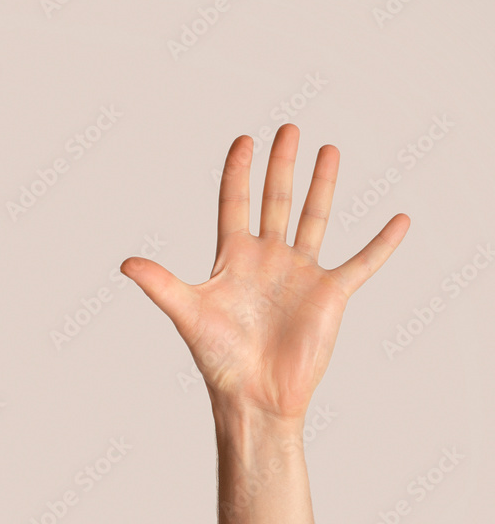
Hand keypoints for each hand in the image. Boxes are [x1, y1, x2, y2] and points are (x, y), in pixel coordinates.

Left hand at [121, 124, 408, 420]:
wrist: (254, 395)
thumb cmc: (218, 357)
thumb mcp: (187, 313)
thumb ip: (160, 284)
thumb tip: (124, 263)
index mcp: (232, 258)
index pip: (234, 203)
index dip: (238, 172)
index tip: (244, 140)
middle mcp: (267, 259)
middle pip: (275, 200)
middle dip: (281, 165)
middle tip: (288, 128)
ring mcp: (300, 273)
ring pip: (313, 218)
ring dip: (322, 185)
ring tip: (328, 149)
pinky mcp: (330, 294)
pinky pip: (362, 263)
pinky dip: (382, 244)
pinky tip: (399, 219)